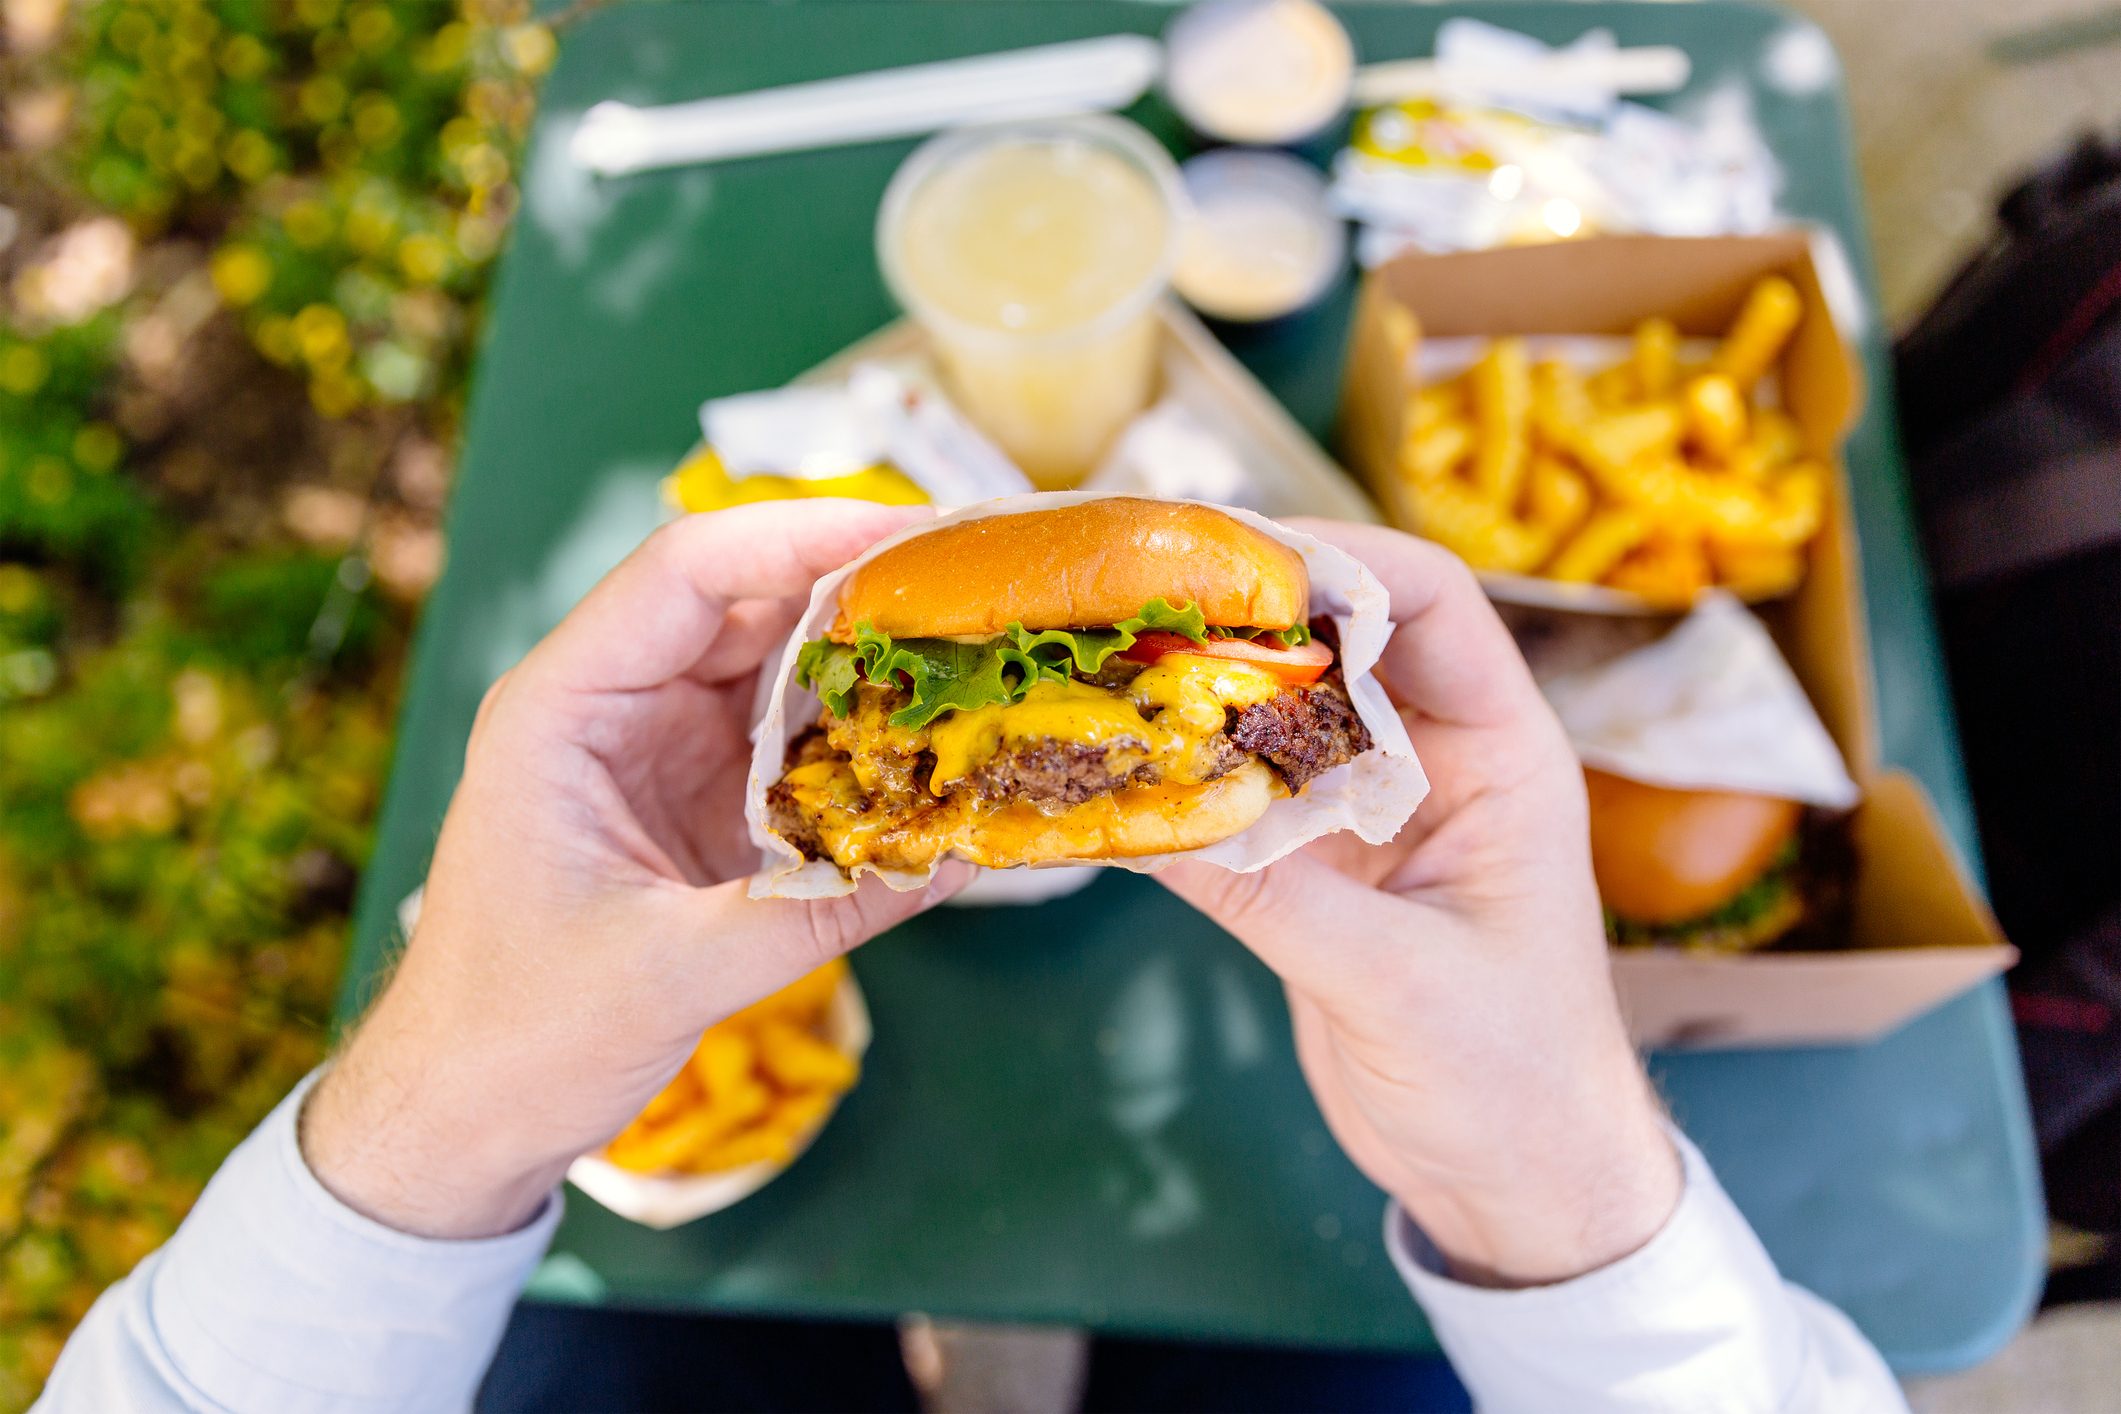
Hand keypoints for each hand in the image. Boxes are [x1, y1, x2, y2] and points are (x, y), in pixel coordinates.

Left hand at [303, 501, 964, 1238]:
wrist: (462, 1115)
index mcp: (563, 709)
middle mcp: (610, 704)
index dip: (803, 534)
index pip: (689, 571)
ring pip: (776, 664)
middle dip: (862, 584)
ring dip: (870, 659)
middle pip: (747, 600)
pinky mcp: (692, 798)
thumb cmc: (516, 1037)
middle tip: (979, 584)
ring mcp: (654, 747)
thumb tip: (954, 858)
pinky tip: (932, 743)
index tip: (914, 533)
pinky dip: (857, 736)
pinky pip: (786, 738)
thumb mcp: (669, 974)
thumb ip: (815, 912)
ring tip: (978, 651)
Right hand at [1160, 521, 1679, 1287]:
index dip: (1342, 560)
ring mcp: (1374, 815)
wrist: (1519, 1185)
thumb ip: (1278, 903)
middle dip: (1246, 609)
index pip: (1434, 605)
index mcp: (1506, 757)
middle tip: (1136, 592)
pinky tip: (1114, 767)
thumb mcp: (1402, 986)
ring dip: (1205, 690)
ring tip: (1104, 659)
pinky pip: (1245, 798)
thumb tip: (1146, 826)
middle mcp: (1440, 765)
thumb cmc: (1516, 1081)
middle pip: (1342, 640)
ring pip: (1283, 714)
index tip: (1235, 551)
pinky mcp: (1320, 872)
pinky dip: (1187, 780)